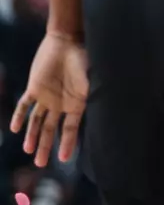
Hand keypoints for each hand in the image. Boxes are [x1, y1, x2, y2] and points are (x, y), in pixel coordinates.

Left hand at [8, 32, 87, 167]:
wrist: (68, 41)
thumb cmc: (85, 58)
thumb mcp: (94, 80)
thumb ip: (97, 96)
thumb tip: (109, 113)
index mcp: (77, 104)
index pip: (70, 129)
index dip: (67, 144)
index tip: (63, 160)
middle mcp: (61, 104)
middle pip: (51, 129)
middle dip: (45, 146)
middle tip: (40, 163)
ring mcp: (47, 97)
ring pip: (37, 121)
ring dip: (32, 135)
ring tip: (27, 150)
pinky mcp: (34, 88)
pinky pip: (24, 105)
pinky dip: (19, 116)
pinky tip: (15, 129)